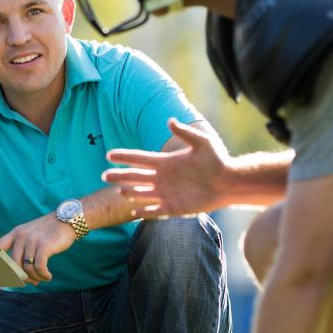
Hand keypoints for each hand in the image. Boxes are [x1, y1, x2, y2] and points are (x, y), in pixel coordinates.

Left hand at [0, 213, 76, 283]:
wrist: (67, 220)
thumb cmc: (50, 230)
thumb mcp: (31, 232)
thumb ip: (22, 245)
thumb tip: (18, 268)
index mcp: (16, 232)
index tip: (0, 270)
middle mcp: (22, 236)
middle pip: (14, 263)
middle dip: (22, 276)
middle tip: (32, 281)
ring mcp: (32, 240)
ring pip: (28, 267)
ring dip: (36, 277)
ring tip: (42, 279)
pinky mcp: (44, 246)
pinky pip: (39, 267)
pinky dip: (43, 275)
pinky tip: (48, 276)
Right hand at [104, 119, 231, 216]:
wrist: (227, 183)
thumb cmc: (216, 161)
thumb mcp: (202, 143)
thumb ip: (185, 134)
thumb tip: (170, 121)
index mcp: (165, 162)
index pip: (140, 159)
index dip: (124, 157)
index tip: (109, 155)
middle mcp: (162, 178)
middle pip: (135, 177)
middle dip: (120, 176)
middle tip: (104, 176)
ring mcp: (166, 193)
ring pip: (142, 193)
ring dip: (130, 192)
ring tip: (119, 191)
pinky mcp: (173, 208)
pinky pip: (154, 210)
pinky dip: (144, 211)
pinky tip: (134, 211)